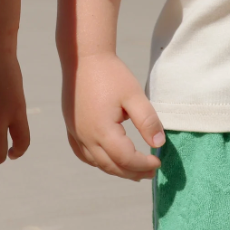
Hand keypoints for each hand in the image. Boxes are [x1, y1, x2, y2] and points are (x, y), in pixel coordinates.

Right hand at [63, 50, 164, 180]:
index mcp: (102, 130)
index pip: (126, 159)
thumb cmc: (110, 74)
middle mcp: (85, 136)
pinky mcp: (71, 127)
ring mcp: (75, 133)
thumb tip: (159, 144)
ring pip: (96, 162)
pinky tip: (108, 159)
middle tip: (151, 172)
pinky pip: (83, 154)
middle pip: (111, 166)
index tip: (158, 162)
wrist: (83, 57)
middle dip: (132, 172)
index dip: (143, 164)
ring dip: (116, 169)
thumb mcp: (134, 95)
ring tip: (134, 171)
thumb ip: (148, 121)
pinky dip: (98, 161)